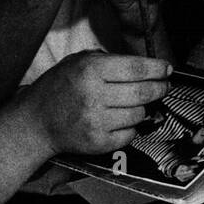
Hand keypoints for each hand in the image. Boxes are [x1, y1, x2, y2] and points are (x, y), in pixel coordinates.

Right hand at [26, 51, 171, 156]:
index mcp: (91, 70)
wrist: (36, 122)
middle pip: (143, 93)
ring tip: (132, 104)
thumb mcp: (78, 62)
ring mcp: (97, 122)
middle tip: (163, 86)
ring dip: (141, 108)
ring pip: (139, 114)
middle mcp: (94, 95)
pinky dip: (130, 127)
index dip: (157, 69)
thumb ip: (108, 60)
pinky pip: (130, 134)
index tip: (167, 69)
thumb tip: (145, 66)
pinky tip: (120, 120)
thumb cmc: (58, 88)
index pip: (137, 69)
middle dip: (159, 89)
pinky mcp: (98, 142)